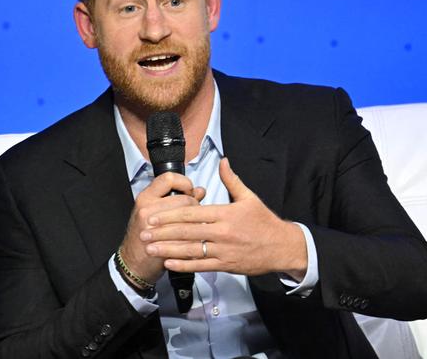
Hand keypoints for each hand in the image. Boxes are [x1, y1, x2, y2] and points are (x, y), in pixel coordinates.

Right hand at [120, 172, 205, 283]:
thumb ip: (176, 198)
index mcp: (146, 197)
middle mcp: (147, 209)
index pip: (169, 178)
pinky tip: (195, 239)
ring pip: (189, 218)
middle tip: (196, 213)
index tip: (189, 190)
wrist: (132, 260)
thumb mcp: (154, 210)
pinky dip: (196, 239)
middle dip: (196, 206)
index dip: (184, 183)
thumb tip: (200, 190)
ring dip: (199, 222)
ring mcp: (154, 227)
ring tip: (197, 225)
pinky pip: (188, 237)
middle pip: (184, 199)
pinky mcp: (163, 244)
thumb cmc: (144, 233)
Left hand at [140, 158, 307, 278]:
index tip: (153, 216)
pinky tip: (169, 263)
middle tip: (143, 232)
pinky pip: (201, 266)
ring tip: (150, 248)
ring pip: (191, 250)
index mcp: (225, 214)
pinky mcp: (226, 265)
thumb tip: (222, 161)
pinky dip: (184, 265)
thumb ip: (232, 180)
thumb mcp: (249, 197)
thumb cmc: (265, 222)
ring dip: (168, 249)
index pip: (192, 214)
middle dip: (162, 232)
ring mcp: (224, 251)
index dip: (170, 215)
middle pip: (187, 232)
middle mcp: (222, 233)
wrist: (283, 247)